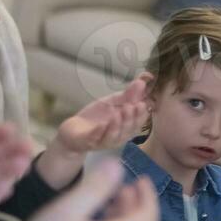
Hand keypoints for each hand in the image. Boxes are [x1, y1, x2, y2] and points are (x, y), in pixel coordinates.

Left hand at [37, 74, 152, 187]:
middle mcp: (119, 136)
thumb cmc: (98, 118)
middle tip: (133, 105)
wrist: (75, 131)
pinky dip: (100, 132)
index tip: (144, 101)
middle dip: (132, 118)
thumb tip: (145, 78)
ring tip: (119, 113)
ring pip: (114, 135)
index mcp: (127, 126)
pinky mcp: (89, 142)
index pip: (139, 120)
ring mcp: (104, 141)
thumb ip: (129, 93)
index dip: (143, 112)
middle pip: (129, 129)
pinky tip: (102, 125)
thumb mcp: (114, 102)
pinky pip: (96, 138)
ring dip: (118, 125)